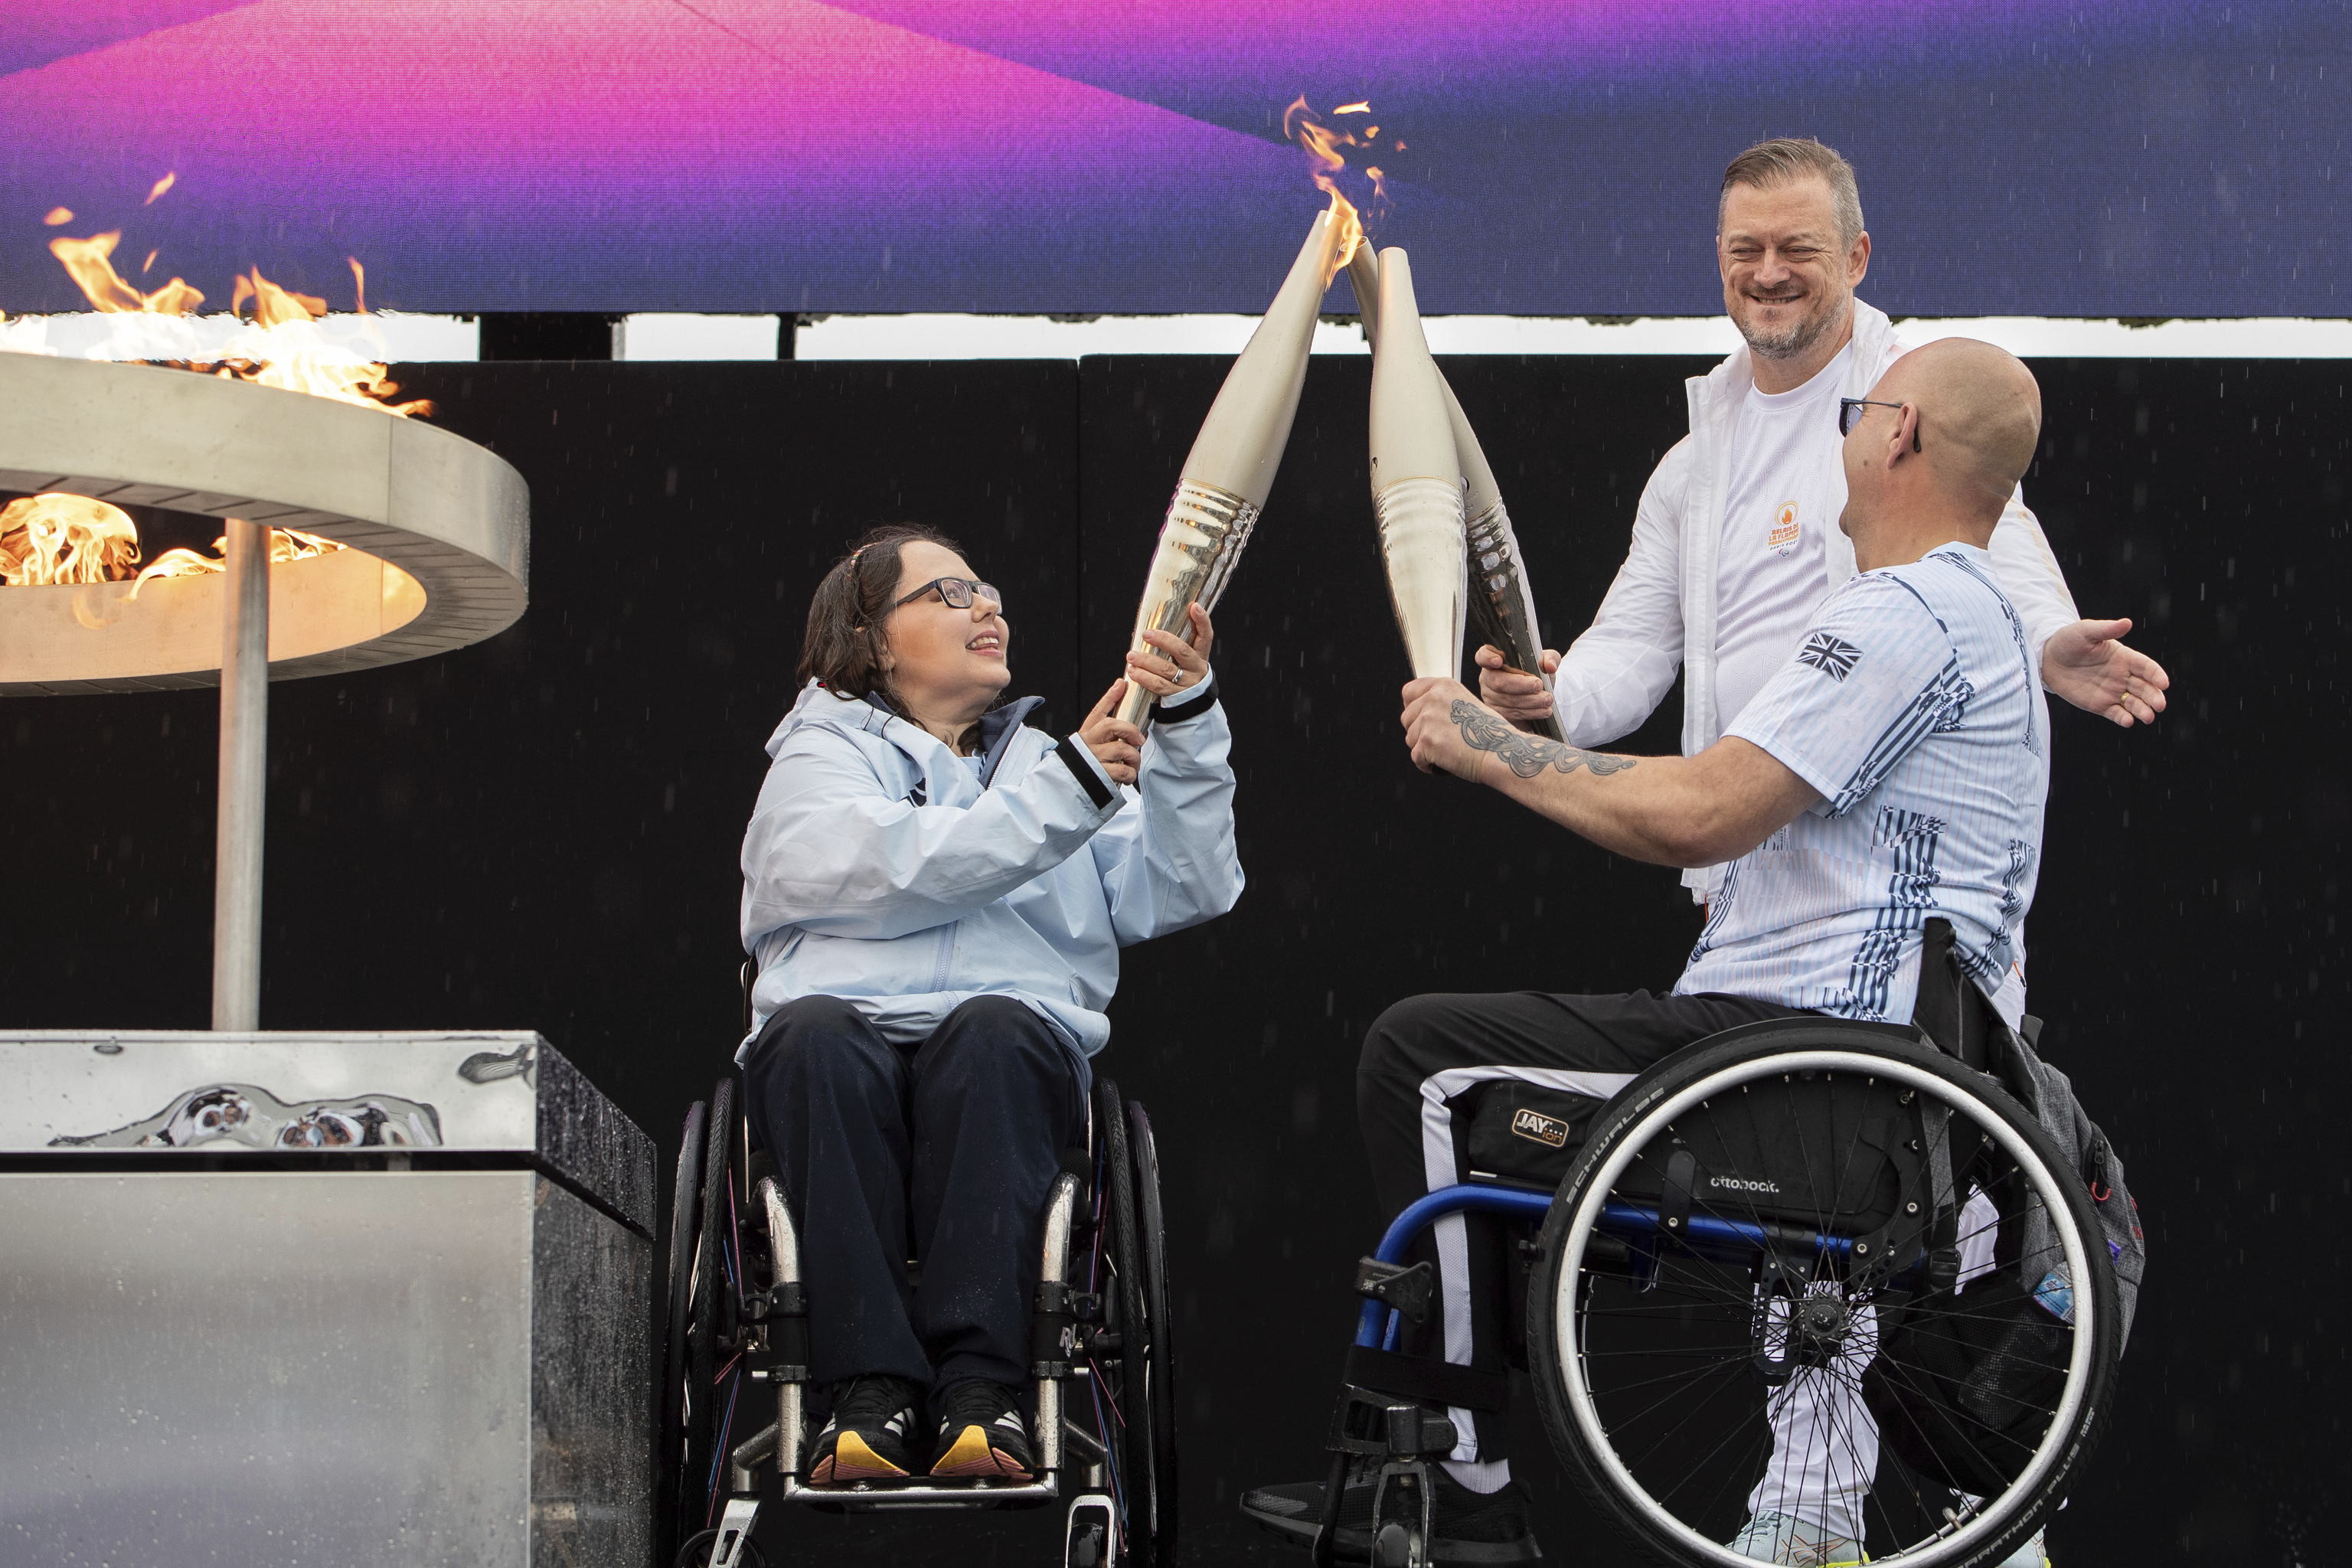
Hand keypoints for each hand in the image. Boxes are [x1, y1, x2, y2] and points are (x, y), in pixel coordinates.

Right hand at [1079, 679, 1145, 785]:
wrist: (1074, 785)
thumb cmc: (1089, 758)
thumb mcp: (1093, 735)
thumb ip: (1106, 711)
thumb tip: (1120, 684)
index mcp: (1088, 732)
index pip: (1098, 712)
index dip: (1110, 697)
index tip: (1121, 685)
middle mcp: (1089, 743)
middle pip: (1111, 726)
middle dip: (1130, 730)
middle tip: (1138, 740)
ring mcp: (1094, 759)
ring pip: (1122, 750)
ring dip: (1134, 758)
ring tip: (1132, 763)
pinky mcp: (1100, 776)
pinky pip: (1123, 771)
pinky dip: (1130, 774)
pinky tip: (1127, 775)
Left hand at [1126, 603, 1213, 699]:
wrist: (1192, 700)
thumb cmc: (1185, 671)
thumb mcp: (1188, 655)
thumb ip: (1176, 641)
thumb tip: (1151, 624)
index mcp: (1201, 654)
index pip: (1205, 635)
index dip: (1202, 621)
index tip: (1194, 607)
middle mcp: (1196, 667)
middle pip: (1181, 651)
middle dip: (1163, 640)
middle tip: (1146, 634)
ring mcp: (1187, 681)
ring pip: (1166, 669)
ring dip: (1147, 661)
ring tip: (1131, 656)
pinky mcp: (1175, 694)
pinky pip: (1158, 685)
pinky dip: (1144, 677)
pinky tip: (1133, 671)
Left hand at [1400, 676, 1487, 779]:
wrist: (1500, 751)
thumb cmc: (1490, 733)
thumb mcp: (1465, 703)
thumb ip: (1442, 703)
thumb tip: (1421, 712)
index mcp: (1443, 686)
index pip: (1408, 692)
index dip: (1412, 708)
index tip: (1418, 719)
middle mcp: (1433, 698)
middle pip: (1406, 718)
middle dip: (1419, 733)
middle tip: (1440, 741)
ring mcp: (1428, 719)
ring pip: (1410, 739)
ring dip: (1424, 749)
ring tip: (1446, 751)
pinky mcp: (1426, 741)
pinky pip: (1416, 758)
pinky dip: (1428, 765)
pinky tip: (1445, 763)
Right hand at [1473, 643, 1560, 730]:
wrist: (1539, 695)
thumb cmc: (1537, 674)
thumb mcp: (1546, 662)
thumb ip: (1550, 658)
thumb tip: (1550, 666)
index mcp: (1494, 659)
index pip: (1483, 656)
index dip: (1487, 658)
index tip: (1499, 661)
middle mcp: (1488, 679)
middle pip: (1497, 682)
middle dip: (1520, 685)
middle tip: (1538, 685)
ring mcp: (1490, 698)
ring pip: (1507, 701)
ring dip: (1530, 701)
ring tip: (1547, 700)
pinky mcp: (1497, 714)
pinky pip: (1512, 715)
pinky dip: (1530, 713)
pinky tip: (1543, 711)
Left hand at [2041, 617, 2169, 726]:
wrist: (2047, 659)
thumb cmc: (2068, 641)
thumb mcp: (2086, 631)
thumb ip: (2106, 629)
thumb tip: (2127, 622)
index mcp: (2124, 658)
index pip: (2146, 667)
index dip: (2156, 674)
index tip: (2163, 683)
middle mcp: (2122, 676)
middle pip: (2145, 687)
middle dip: (2154, 696)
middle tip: (2159, 705)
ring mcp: (2112, 692)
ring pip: (2134, 703)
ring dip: (2143, 710)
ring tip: (2148, 717)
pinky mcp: (2100, 705)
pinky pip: (2116, 713)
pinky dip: (2123, 718)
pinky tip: (2128, 721)